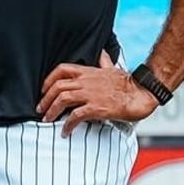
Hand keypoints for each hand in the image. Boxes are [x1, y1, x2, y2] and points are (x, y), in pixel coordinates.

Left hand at [38, 50, 157, 136]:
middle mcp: (86, 82)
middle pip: (57, 87)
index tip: (43, 90)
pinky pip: (76, 116)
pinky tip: (65, 131)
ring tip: (47, 120)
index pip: (61, 70)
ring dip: (52, 110)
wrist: (143, 94)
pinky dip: (68, 124)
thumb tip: (102, 53)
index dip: (48, 80)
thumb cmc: (128, 83)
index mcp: (88, 72)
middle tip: (40, 109)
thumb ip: (103, 62)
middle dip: (45, 99)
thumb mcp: (112, 69)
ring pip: (63, 99)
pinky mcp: (97, 108)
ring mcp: (91, 94)